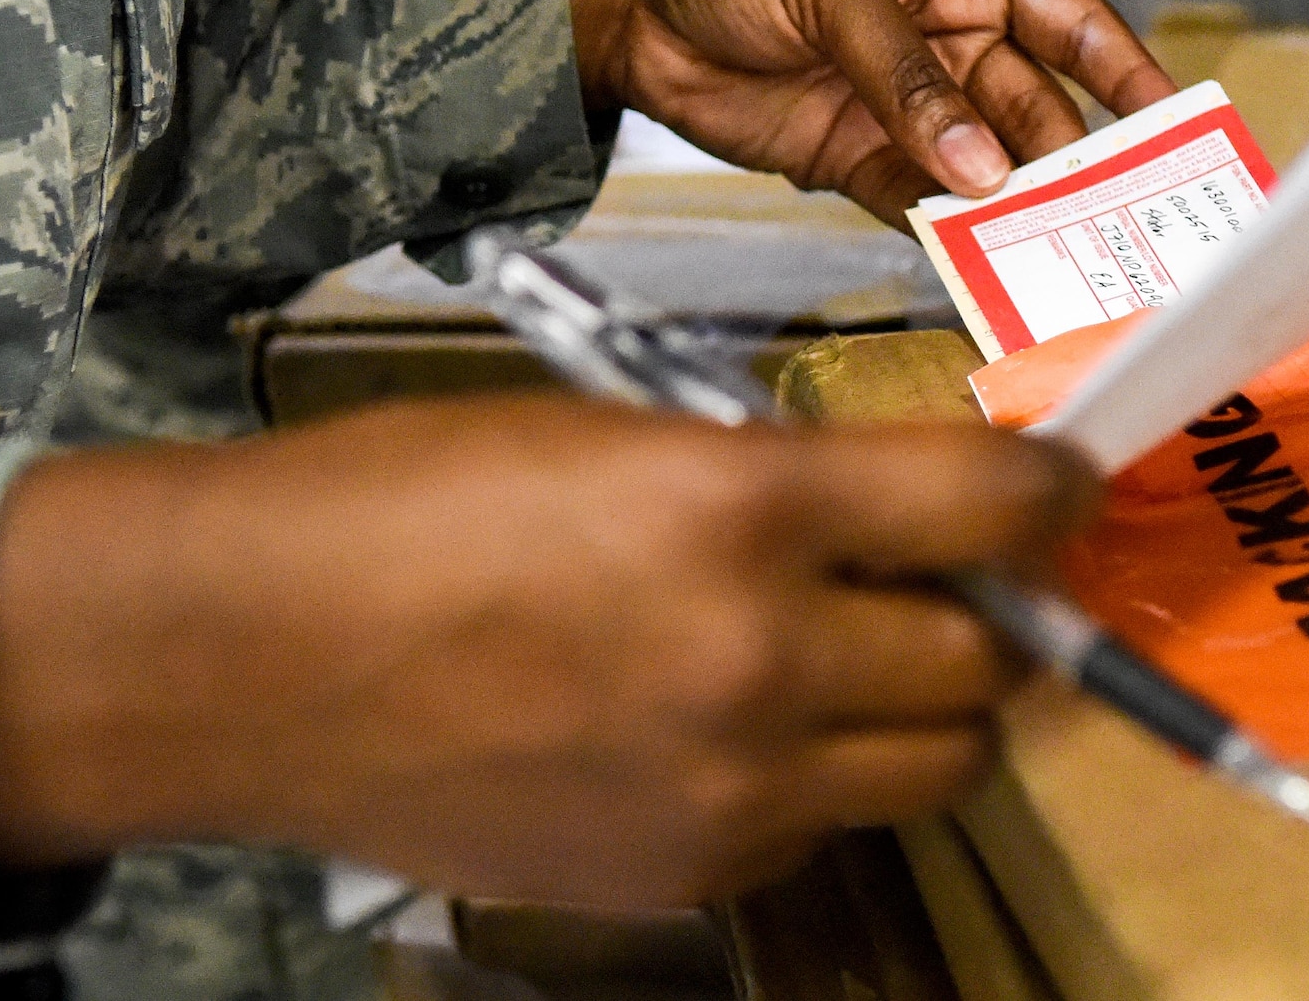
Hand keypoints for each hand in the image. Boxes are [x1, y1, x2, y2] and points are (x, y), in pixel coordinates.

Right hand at [0, 397, 1098, 904]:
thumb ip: (765, 479)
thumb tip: (883, 519)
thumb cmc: (406, 500)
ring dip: (916, 711)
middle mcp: (762, 657)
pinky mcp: (685, 874)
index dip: (1050, 491)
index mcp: (741, 505)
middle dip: (980, 617)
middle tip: (928, 584)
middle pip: (988, 665)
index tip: (1058, 489)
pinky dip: (812, 781)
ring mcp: (730, 788)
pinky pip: (822, 828)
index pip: (990, 504)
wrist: (249, 657)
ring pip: (934, 768)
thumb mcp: (605, 434)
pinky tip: (720, 736)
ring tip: (835, 666)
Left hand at [558, 0, 1176, 227]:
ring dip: (1016, 215)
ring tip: (1062, 266)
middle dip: (1076, 168)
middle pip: (1037, 111)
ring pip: (983, 169)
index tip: (1177, 128)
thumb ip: (909, 80)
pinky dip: (948, 240)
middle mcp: (949, 39)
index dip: (1128, 74)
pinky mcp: (853, 157)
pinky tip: (981, 274)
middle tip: (1118, 230)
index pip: (1072, 22)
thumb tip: (981, 166)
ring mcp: (903, 106)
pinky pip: (919, 205)